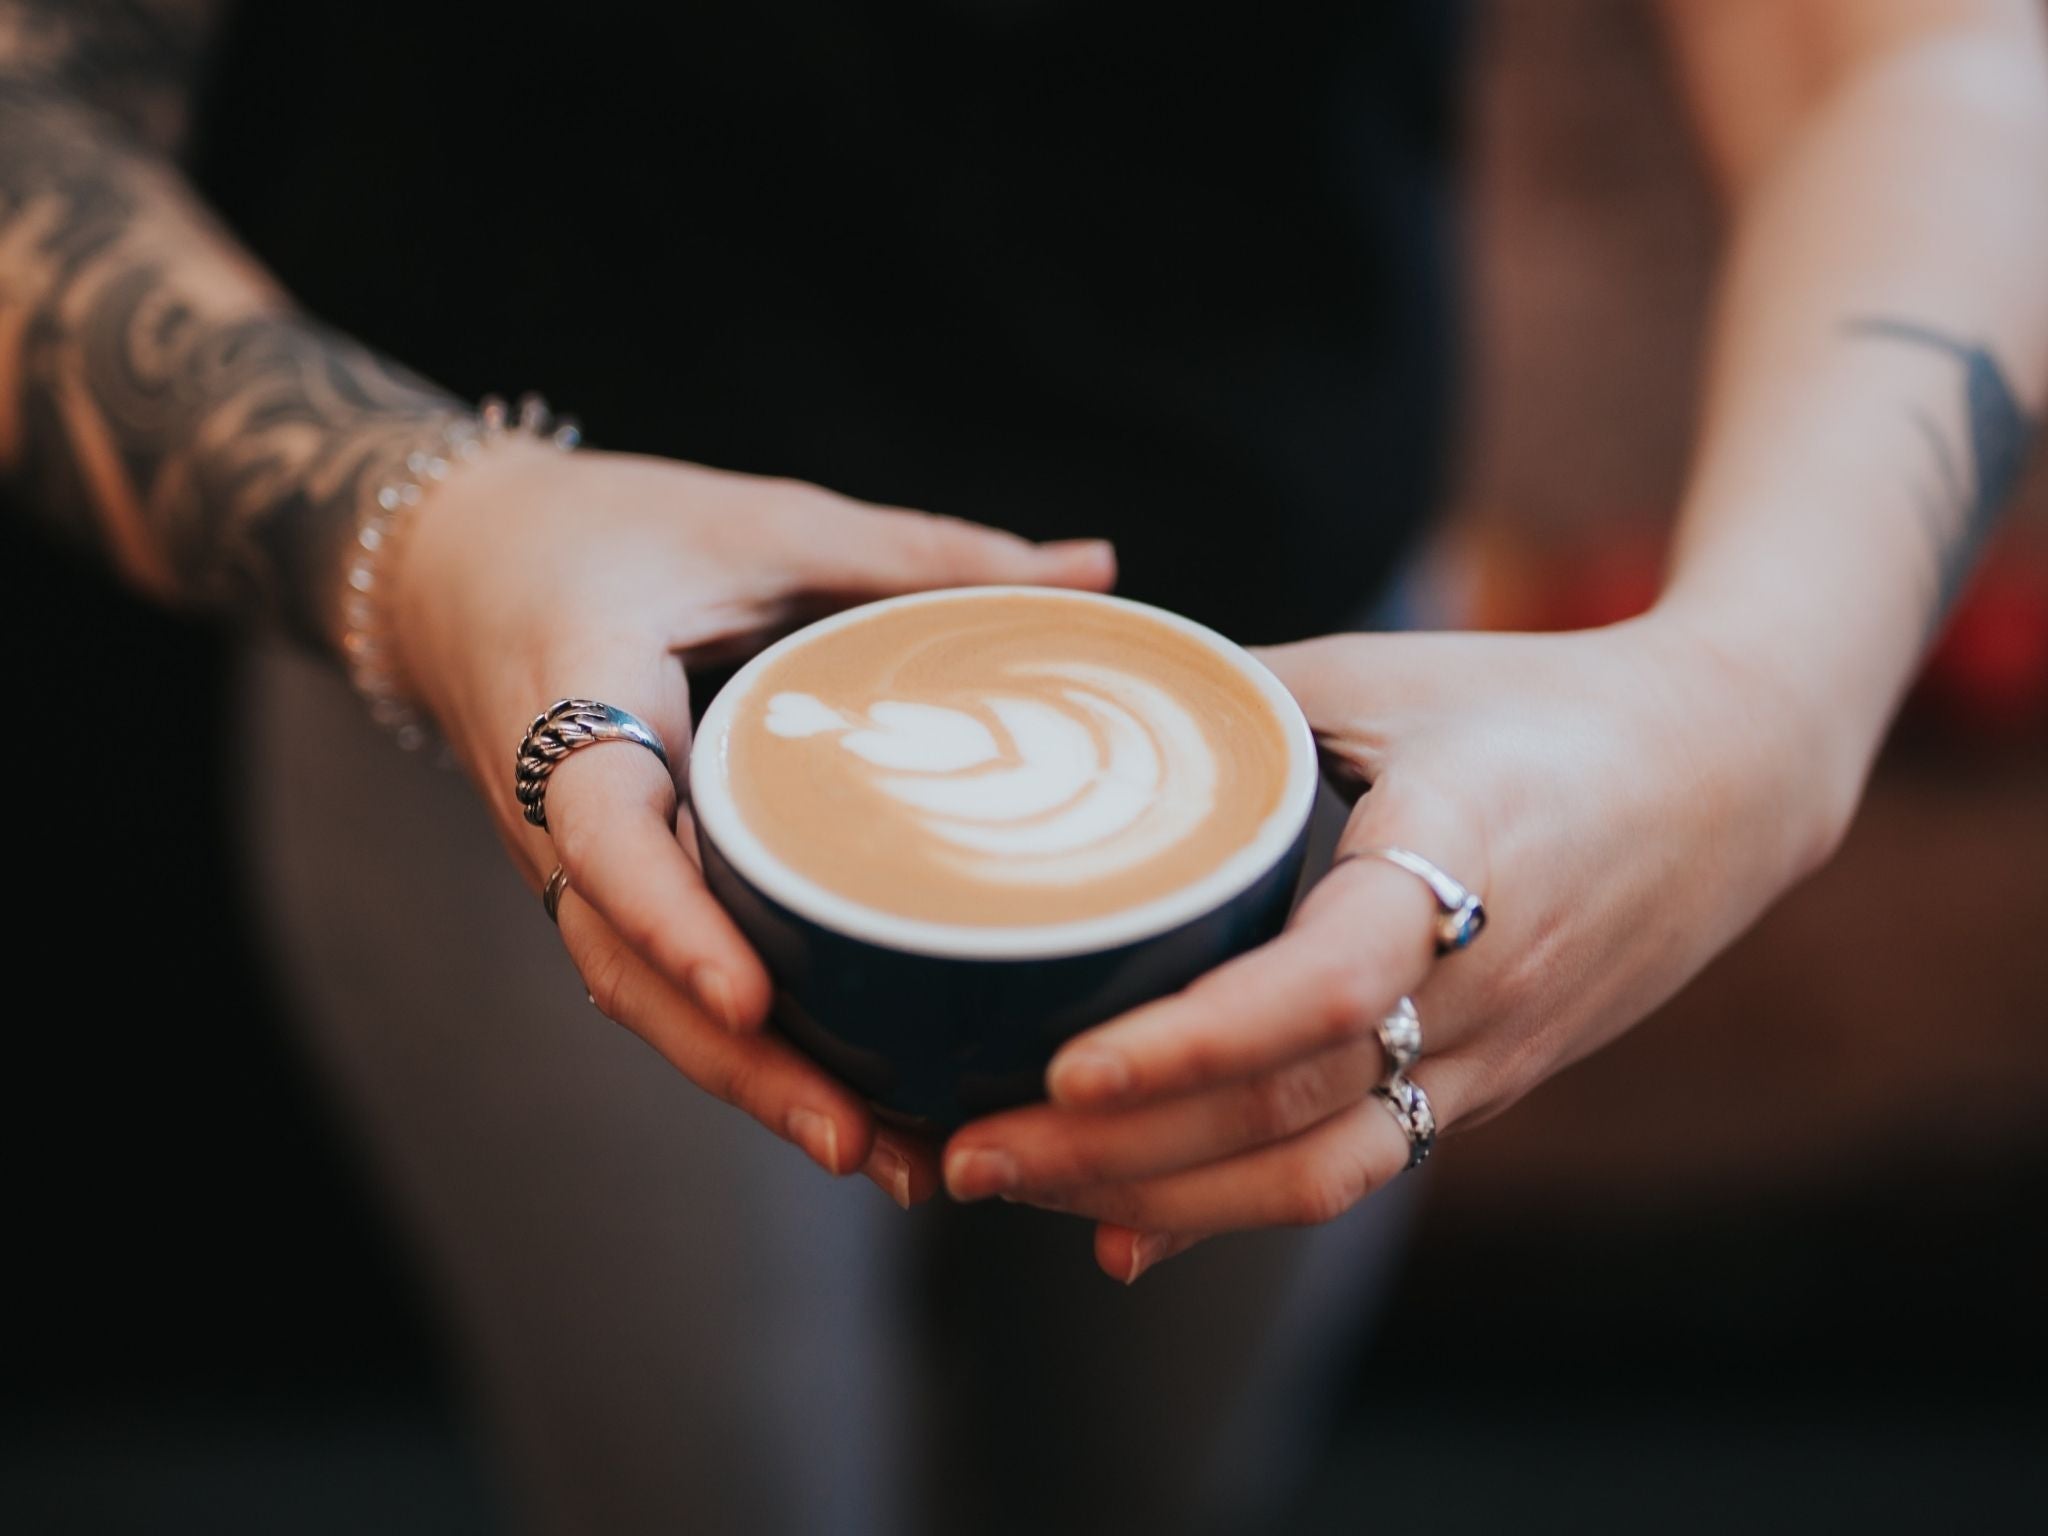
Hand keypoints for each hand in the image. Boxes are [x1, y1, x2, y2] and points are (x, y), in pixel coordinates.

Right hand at [391, 442, 1115, 1203]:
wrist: (462, 566)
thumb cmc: (610, 529)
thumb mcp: (763, 520)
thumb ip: (919, 553)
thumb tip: (1098, 570)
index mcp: (573, 697)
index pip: (602, 830)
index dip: (668, 920)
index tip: (749, 993)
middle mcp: (558, 812)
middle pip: (627, 969)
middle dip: (738, 1065)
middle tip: (860, 1141)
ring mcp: (579, 868)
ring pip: (646, 1002)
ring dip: (752, 1086)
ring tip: (884, 1160)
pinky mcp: (618, 892)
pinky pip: (669, 983)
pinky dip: (748, 1052)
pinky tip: (851, 1111)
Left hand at [941, 613, 1848, 1278]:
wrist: (1729, 776)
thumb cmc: (1539, 699)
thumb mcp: (1380, 677)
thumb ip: (1230, 710)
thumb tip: (1058, 718)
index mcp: (1464, 859)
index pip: (1331, 987)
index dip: (1195, 1044)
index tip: (1064, 1069)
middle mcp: (1486, 989)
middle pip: (1295, 1119)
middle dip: (1118, 1155)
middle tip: (964, 1152)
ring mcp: (1494, 1060)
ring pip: (1319, 1178)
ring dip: (1156, 1197)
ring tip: (1012, 1183)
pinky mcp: (1488, 1092)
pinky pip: (1355, 1172)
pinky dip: (1229, 1210)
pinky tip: (1121, 1230)